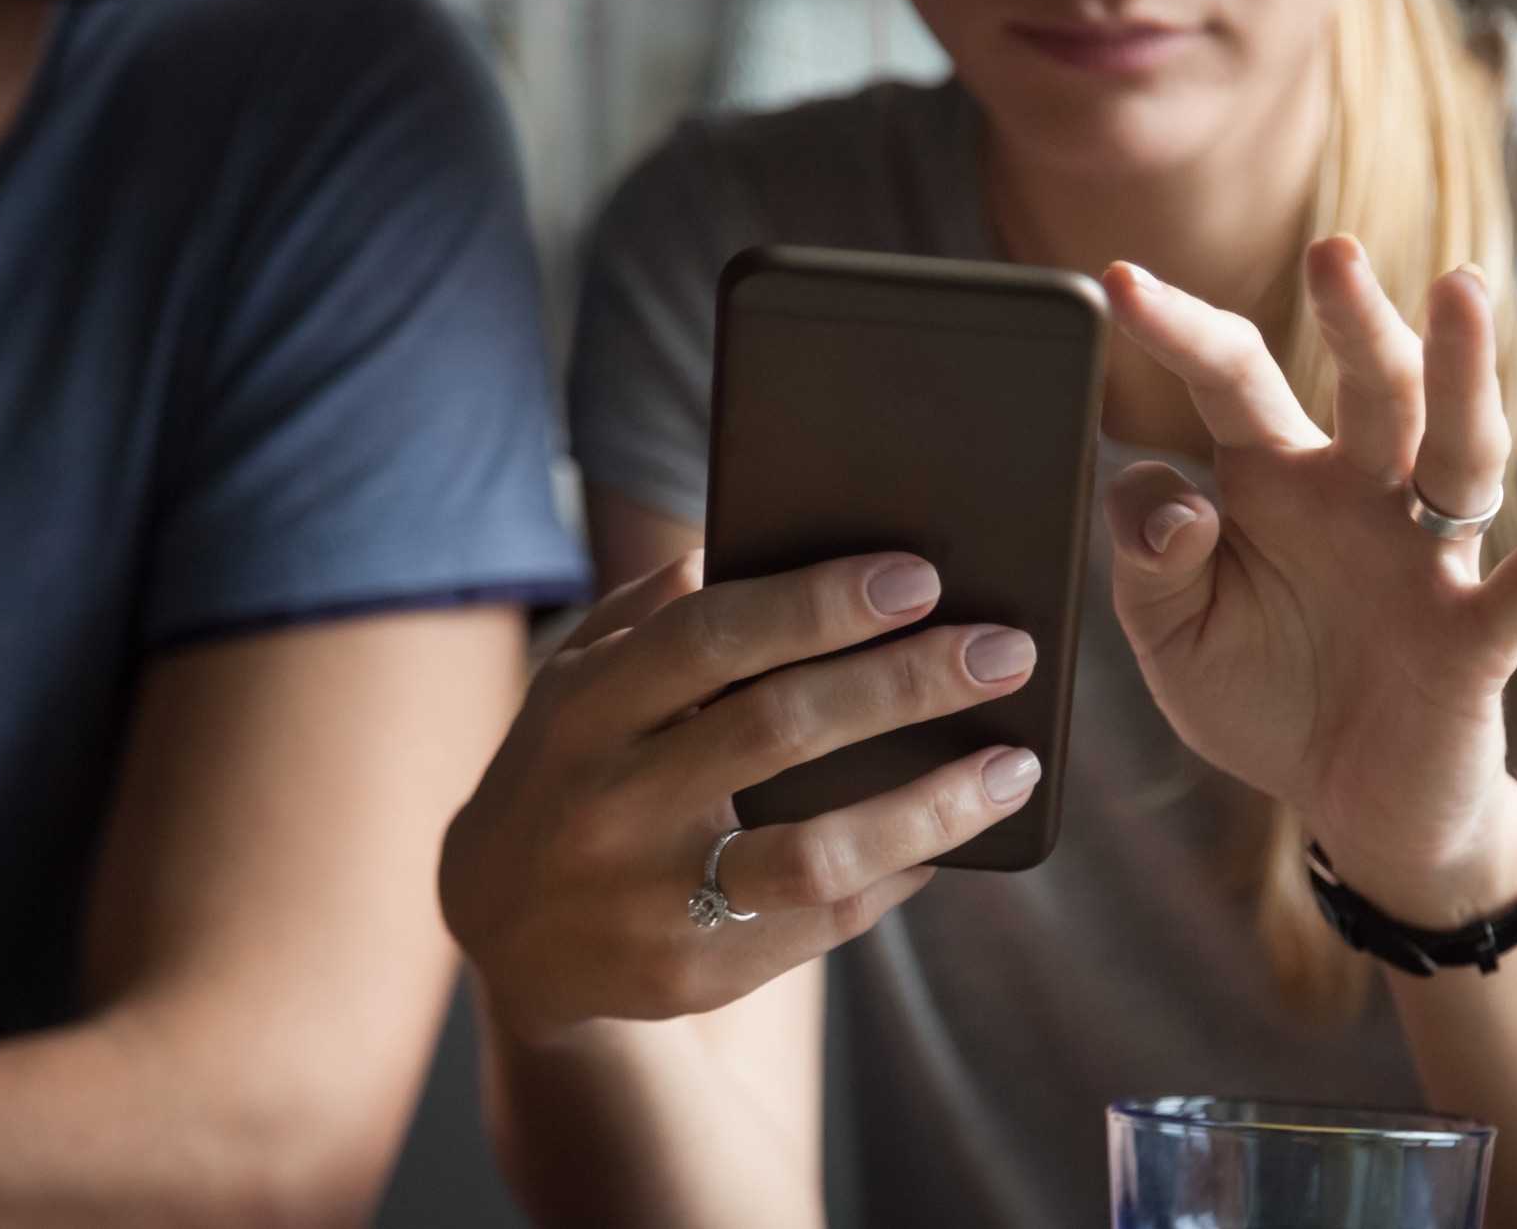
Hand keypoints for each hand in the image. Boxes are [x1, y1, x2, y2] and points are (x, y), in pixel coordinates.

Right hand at [439, 550, 1040, 1041]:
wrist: (501, 933)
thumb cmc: (569, 771)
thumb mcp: (576, 682)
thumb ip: (651, 614)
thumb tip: (743, 543)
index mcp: (585, 710)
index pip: (712, 639)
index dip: (819, 604)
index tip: (918, 577)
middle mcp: (612, 802)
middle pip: (781, 730)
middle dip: (907, 682)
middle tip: (1007, 651)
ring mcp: (652, 897)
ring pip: (816, 851)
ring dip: (931, 805)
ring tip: (1015, 766)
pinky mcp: (694, 971)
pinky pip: (824, 921)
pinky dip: (901, 872)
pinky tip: (956, 836)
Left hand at [1099, 238, 1516, 923]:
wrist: (1344, 800)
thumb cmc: (1257, 694)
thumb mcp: (1168, 632)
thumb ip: (1148, 560)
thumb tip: (1177, 503)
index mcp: (1270, 481)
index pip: (1228, 380)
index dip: (1178, 331)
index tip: (1122, 281)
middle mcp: (1357, 496)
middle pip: (1366, 387)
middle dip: (1352, 319)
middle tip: (1331, 253)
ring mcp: (1425, 557)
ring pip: (1454, 447)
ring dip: (1462, 372)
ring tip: (1462, 292)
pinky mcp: (1478, 633)